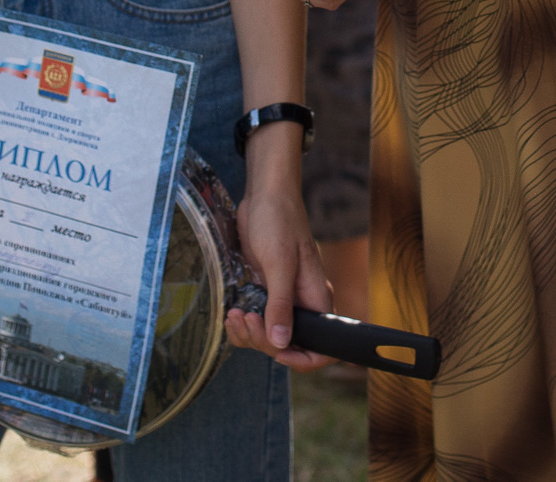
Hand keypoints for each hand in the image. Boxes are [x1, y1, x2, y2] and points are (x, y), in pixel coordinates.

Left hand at [222, 148, 335, 367]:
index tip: (277, 353)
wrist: (265, 196)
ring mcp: (284, 300)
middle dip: (263, 340)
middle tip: (245, 319)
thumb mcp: (280, 263)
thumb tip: (281, 343)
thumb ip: (281, 305)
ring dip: (248, 334)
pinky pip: (257, 322)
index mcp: (317, 299)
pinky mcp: (266, 293)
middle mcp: (304, 304)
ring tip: (233, 315)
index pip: (323, 347)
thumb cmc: (279, 221)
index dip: (303, 359)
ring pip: (269, 337)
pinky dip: (243, 324)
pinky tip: (233, 312)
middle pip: (288, 345)